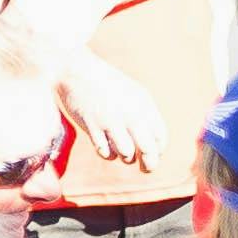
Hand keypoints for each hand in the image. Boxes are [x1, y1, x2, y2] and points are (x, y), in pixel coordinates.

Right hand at [44, 40, 158, 157]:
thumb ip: (146, 116)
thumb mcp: (134, 94)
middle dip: (149, 164)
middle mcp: (131, 114)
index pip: (161, 139)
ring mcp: (111, 121)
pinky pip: (105, 152)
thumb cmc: (106, 84)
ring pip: (127, 154)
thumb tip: (155, 146)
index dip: (158, 150)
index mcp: (145, 106)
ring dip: (125, 158)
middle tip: (145, 168)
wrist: (76, 69)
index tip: (151, 152)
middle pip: (149, 151)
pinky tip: (105, 148)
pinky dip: (107, 154)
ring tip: (121, 151)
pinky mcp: (92, 125)